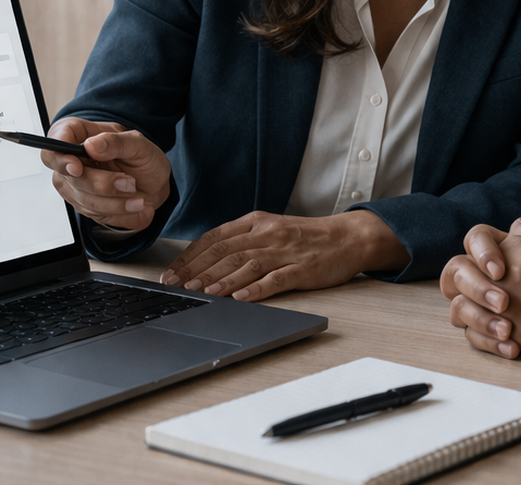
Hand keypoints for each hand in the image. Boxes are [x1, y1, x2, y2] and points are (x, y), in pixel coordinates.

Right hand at [42, 117, 172, 231]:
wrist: (154, 183)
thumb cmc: (142, 158)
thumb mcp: (137, 143)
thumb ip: (115, 142)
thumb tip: (92, 145)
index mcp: (77, 136)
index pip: (53, 147)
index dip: (60, 159)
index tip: (77, 167)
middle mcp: (70, 162)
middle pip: (69, 177)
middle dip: (103, 184)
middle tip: (129, 183)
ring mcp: (74, 186)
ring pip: (84, 199)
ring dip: (115, 201)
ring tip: (137, 196)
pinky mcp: (84, 206)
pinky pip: (95, 214)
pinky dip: (118, 211)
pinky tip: (132, 203)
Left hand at [161, 210, 409, 301]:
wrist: (348, 237)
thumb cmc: (306, 236)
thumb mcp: (271, 229)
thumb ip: (242, 240)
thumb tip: (207, 260)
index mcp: (256, 222)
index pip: (215, 238)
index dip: (190, 257)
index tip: (172, 273)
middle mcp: (268, 234)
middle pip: (225, 252)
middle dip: (198, 271)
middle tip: (177, 287)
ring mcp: (285, 251)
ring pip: (246, 264)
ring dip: (221, 280)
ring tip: (201, 294)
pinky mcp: (302, 269)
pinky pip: (276, 279)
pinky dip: (256, 289)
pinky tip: (240, 298)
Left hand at [440, 224, 520, 366]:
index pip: (477, 237)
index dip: (478, 253)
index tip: (494, 271)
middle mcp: (506, 270)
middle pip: (455, 268)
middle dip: (463, 285)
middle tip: (485, 300)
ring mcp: (502, 300)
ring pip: (457, 304)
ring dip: (470, 315)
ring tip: (497, 325)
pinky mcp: (506, 330)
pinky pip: (471, 334)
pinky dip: (482, 340)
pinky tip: (507, 344)